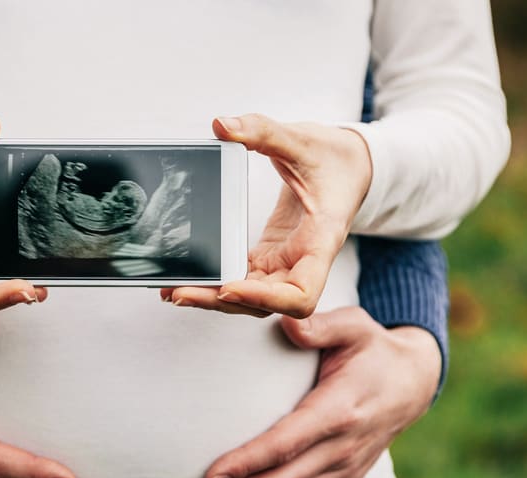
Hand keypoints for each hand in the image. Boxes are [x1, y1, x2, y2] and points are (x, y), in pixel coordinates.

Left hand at [162, 114, 371, 317]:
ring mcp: (287, 262)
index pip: (301, 293)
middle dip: (222, 301)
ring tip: (174, 290)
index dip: (265, 298)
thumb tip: (222, 125)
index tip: (230, 286)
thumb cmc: (336, 157)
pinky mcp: (271, 256)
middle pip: (266, 302)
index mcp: (322, 240)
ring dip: (214, 297)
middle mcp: (305, 261)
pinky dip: (218, 282)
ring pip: (252, 296)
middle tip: (181, 292)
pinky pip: (244, 277)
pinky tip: (189, 278)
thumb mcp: (303, 139)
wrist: (352, 165)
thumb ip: (263, 131)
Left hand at [184, 306, 438, 477]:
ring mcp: (346, 469)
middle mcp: (342, 447)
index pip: (285, 443)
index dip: (247, 463)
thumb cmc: (371, 349)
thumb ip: (319, 327)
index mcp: (338, 409)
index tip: (211, 475)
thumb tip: (287, 323)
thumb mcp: (354, 326)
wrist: (413, 381)